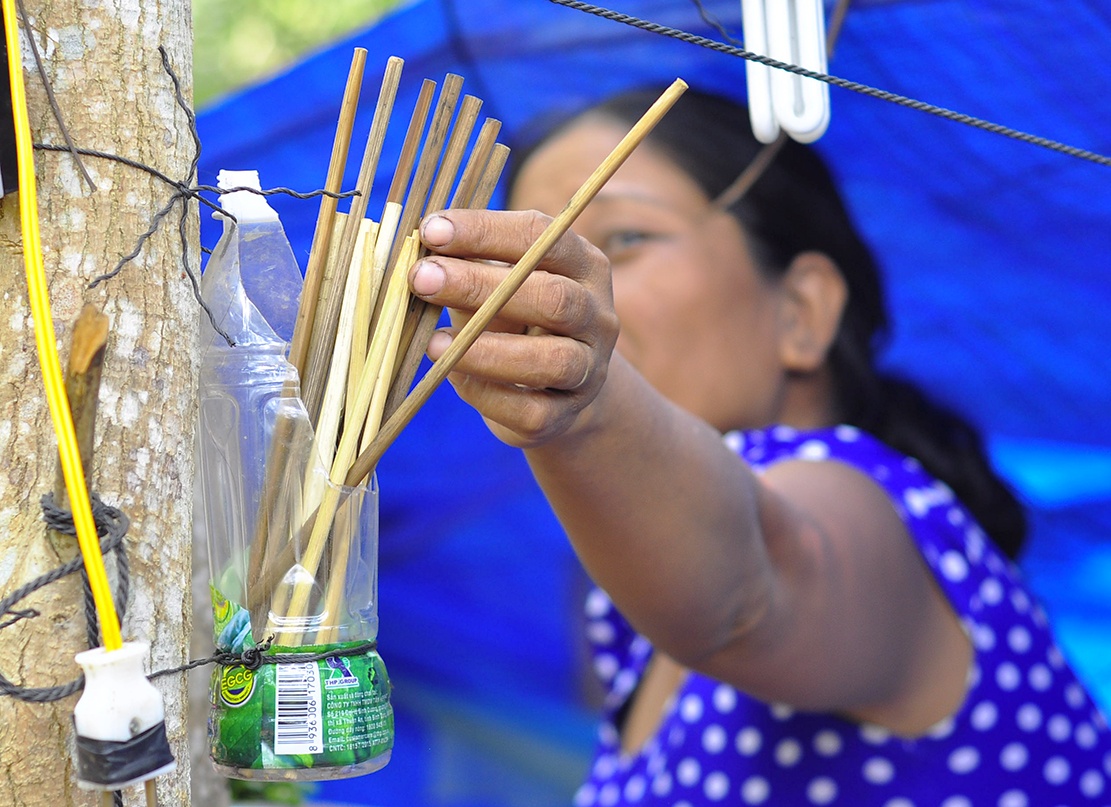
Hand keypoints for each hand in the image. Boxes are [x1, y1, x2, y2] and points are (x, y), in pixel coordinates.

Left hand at [409, 208, 618, 446]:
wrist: (549, 388)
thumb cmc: (511, 319)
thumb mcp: (496, 285)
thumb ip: (468, 267)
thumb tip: (419, 257)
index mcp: (583, 265)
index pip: (542, 236)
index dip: (484, 231)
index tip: (431, 230)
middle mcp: (597, 315)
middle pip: (552, 297)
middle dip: (480, 286)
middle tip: (422, 278)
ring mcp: (589, 368)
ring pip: (553, 360)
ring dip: (487, 349)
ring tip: (433, 342)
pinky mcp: (566, 414)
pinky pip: (531, 410)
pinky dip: (486, 393)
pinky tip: (451, 376)